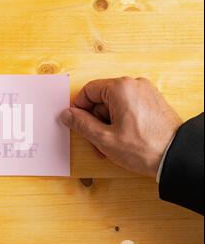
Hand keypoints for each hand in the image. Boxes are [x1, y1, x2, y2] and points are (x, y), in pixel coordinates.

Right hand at [60, 77, 181, 176]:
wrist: (176, 157)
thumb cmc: (145, 148)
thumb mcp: (104, 138)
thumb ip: (81, 124)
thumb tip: (67, 115)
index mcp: (121, 88)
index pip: (88, 91)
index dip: (78, 109)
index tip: (75, 123)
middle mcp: (134, 85)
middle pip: (101, 100)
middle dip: (94, 122)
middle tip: (94, 142)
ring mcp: (145, 93)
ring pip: (113, 106)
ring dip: (106, 126)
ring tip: (108, 147)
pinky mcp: (152, 103)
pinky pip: (127, 109)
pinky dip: (119, 123)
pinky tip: (120, 141)